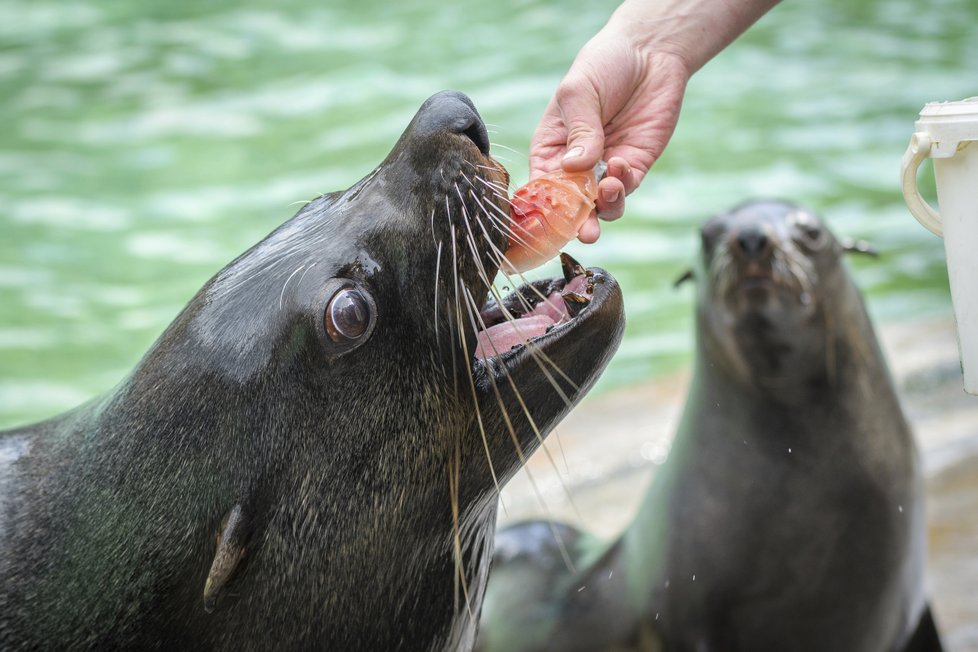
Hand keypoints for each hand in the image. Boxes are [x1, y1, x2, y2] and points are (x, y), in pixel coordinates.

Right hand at [530, 33, 689, 242]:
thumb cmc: (604, 64)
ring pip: (601, 205)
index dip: (542, 206)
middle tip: (585, 232)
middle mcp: (576, 164)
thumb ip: (579, 130)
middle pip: (571, 205)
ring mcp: (605, 168)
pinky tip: (621, 167)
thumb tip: (574, 167)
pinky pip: (626, 188)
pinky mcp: (634, 166)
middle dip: (577, 222)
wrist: (651, 51)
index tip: (546, 220)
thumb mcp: (579, 92)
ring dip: (604, 207)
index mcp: (551, 146)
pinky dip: (623, 186)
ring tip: (608, 191)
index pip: (541, 185)